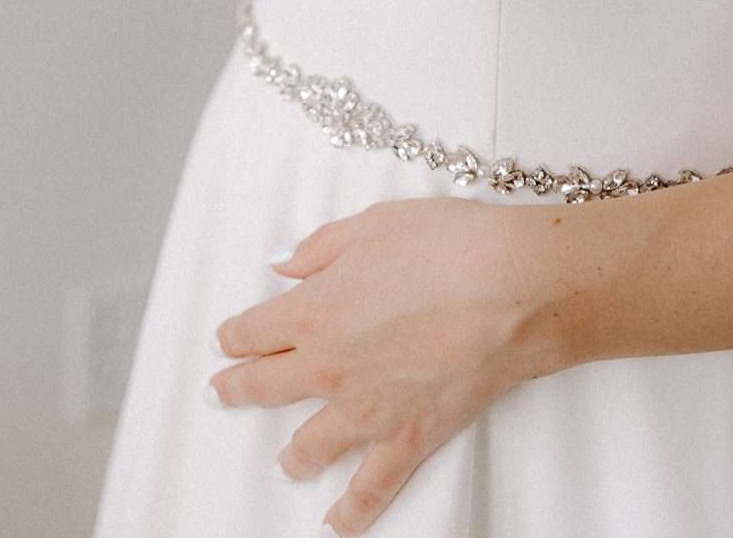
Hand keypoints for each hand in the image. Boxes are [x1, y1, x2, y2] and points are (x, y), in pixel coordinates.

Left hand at [209, 196, 553, 531]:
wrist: (509, 289)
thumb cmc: (447, 245)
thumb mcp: (373, 224)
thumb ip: (320, 248)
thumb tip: (283, 265)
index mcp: (313, 311)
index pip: (254, 330)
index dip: (235, 335)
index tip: (228, 339)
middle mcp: (329, 367)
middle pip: (266, 387)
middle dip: (239, 389)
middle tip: (223, 394)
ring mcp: (366, 409)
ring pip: (310, 444)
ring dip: (291, 455)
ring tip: (285, 463)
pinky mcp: (407, 436)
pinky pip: (371, 486)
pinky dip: (352, 510)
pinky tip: (339, 522)